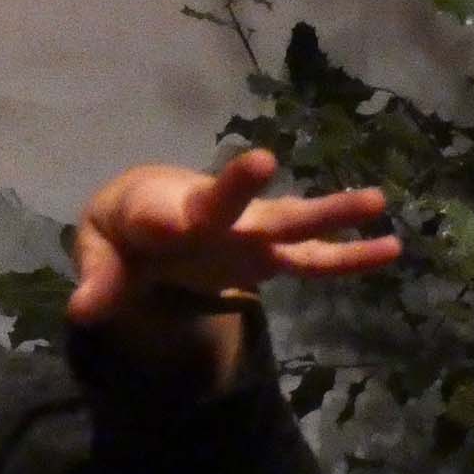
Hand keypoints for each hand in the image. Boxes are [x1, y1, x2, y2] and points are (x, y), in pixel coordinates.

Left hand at [68, 148, 400, 325]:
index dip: (162, 218)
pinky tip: (391, 248)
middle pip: (228, 202)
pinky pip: (312, 259)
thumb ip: (97, 279)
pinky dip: (349, 257)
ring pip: (287, 222)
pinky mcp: (268, 256)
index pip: (159, 213)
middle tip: (260, 161)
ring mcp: (245, 234)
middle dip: (242, 187)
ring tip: (375, 199)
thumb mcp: (97, 252)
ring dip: (325, 212)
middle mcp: (210, 214)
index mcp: (158, 209)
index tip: (169, 222)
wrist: (146, 216)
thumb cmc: (122, 229)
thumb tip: (83, 312)